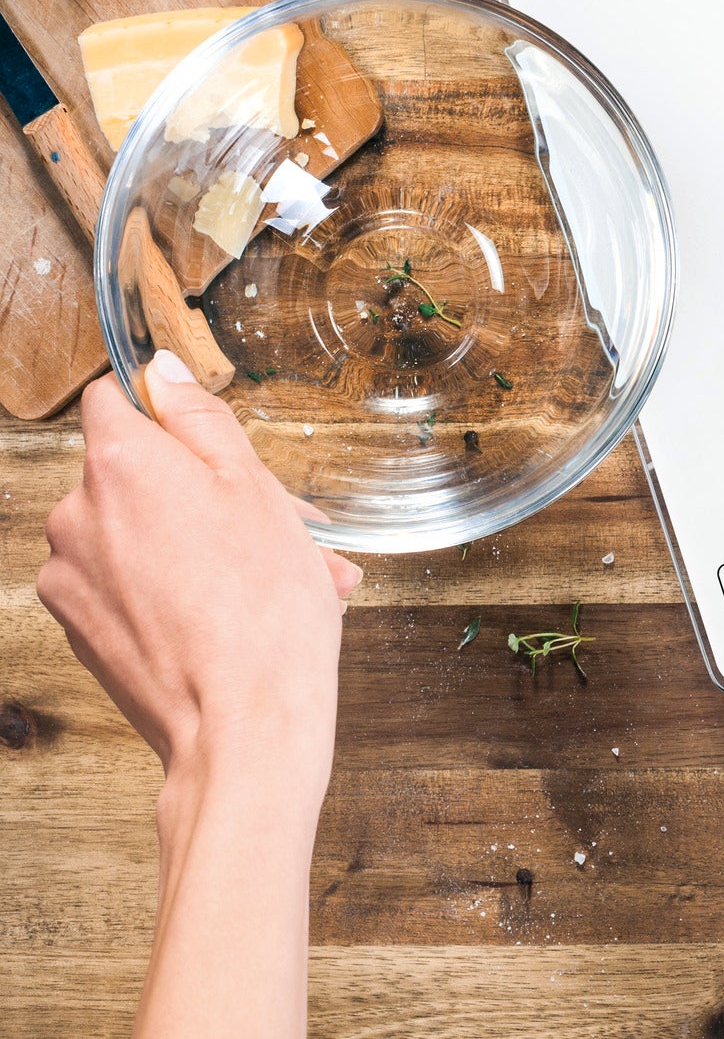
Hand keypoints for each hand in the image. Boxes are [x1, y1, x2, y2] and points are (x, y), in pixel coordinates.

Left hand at [39, 350, 362, 1038]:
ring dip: (202, 542)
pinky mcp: (78, 627)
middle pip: (136, 471)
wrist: (241, 723)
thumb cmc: (263, 605)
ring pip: (138, 532)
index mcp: (119, 463)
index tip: (212, 443)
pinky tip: (241, 615)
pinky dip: (178, 589)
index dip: (169, 414)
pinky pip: (128, 584)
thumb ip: (200, 418)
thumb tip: (162, 372)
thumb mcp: (254, 485)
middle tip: (283, 526)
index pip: (113, 399)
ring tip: (279, 581)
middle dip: (204, 489)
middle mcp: (75, 513)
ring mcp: (68, 576)